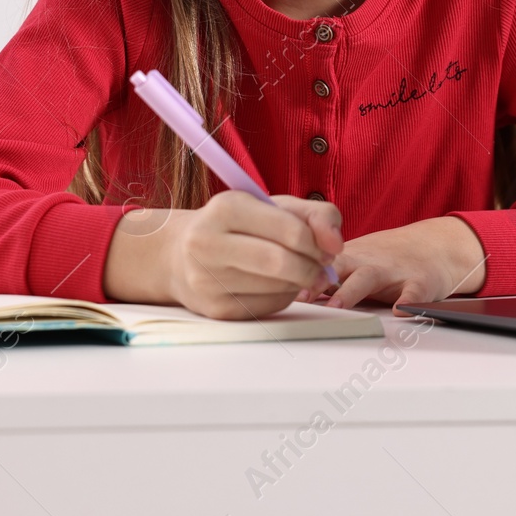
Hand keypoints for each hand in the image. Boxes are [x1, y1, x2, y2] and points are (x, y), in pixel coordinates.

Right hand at [156, 191, 343, 319]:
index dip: (319, 241)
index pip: (290, 229)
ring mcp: (207, 279)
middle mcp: (208, 243)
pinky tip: (277, 284)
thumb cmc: (237, 226)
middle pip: (281, 263)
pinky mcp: (215, 309)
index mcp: (224, 208)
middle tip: (322, 265)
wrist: (180, 255)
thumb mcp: (272, 206)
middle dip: (313, 266)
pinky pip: (268, 307)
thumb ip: (315, 214)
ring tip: (300, 271)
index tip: (329, 246)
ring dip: (301, 282)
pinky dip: (285, 296)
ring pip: (278, 288)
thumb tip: (336, 243)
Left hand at [298, 216, 486, 314]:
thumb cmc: (388, 259)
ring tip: (336, 306)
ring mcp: (393, 271)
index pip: (317, 262)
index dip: (297, 272)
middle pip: (337, 268)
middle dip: (317, 281)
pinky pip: (413, 292)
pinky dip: (408, 301)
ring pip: (368, 278)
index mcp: (349, 258)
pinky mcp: (420, 282)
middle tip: (299, 295)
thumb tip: (285, 295)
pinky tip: (402, 311)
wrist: (436, 246)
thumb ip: (326, 279)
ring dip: (350, 292)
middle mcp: (367, 262)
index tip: (277, 284)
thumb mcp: (355, 261)